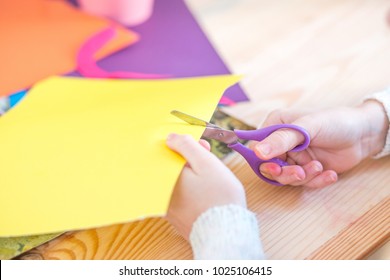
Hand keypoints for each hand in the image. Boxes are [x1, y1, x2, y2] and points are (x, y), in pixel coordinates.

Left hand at [165, 133, 246, 239]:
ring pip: (177, 182)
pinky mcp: (177, 218)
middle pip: (172, 168)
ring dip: (192, 174)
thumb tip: (170, 138)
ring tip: (211, 175)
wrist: (226, 232)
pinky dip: (191, 189)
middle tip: (209, 157)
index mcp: (166, 178)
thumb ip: (186, 146)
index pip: (170, 154)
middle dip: (191, 159)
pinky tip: (206, 190)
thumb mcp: (206, 163)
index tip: (203, 146)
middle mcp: (162, 194)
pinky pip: (180, 196)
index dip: (186, 147)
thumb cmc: (218, 196)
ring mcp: (168, 208)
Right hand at [252, 100, 387, 187]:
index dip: (261, 160)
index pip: (256, 147)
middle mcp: (281, 143)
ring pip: (285, 177)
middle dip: (284, 173)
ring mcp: (293, 157)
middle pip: (269, 166)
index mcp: (276, 126)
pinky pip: (303, 183)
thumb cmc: (334, 121)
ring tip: (319, 167)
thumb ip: (281, 140)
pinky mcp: (306, 169)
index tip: (275, 166)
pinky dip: (316, 181)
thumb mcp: (307, 128)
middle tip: (299, 173)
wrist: (364, 133)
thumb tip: (257, 152)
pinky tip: (329, 174)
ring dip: (303, 176)